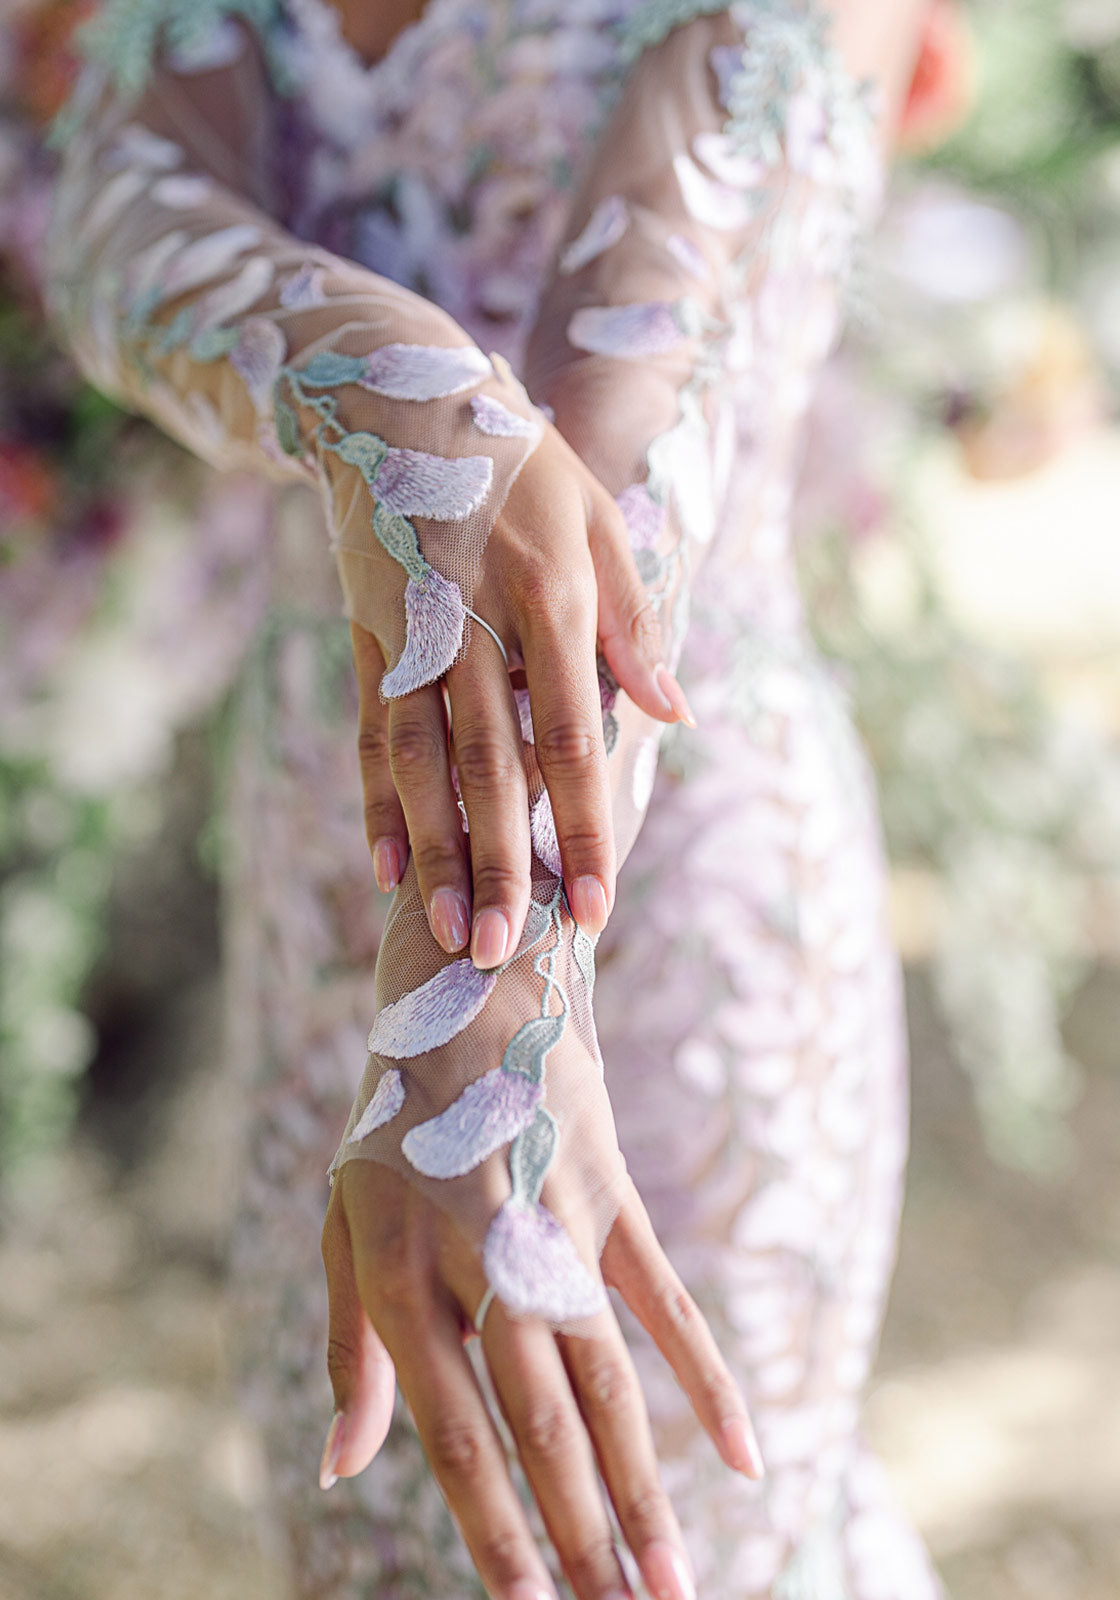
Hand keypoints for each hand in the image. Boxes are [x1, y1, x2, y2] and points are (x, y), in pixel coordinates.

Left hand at [320, 1161, 762, 1599]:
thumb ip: (351, 1350)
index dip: (497, 1534)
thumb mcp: (347, 1224)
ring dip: (645, 1492)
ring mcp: (558, 1224)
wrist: (467, 996)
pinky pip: (667, 1302)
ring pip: (611, 1383)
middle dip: (584, 1541)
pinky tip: (746, 1458)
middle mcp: (485, 1257)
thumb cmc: (395, 1129)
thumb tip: (340, 1468)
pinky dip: (707, 1381)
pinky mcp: (610, 1195)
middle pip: (546, 1428)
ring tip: (675, 1586)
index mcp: (404, 1274)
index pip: (458, 1436)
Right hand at [352, 421, 693, 967]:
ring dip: (433, 851)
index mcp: (550, 596)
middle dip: (499, 863)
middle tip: (502, 951)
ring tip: (445, 931)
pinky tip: (385, 869)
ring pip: (418, 760)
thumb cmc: (523, 468)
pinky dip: (374, 803)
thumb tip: (676, 715)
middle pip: (489, 765)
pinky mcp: (365, 638)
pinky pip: (368, 732)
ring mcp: (409, 633)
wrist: (397, 400)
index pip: (573, 738)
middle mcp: (475, 622)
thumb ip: (633, 623)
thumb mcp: (597, 522)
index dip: (586, 828)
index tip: (597, 906)